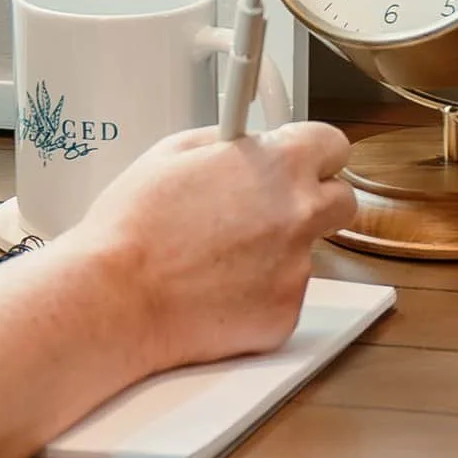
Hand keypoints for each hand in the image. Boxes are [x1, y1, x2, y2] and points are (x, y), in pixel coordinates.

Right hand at [72, 121, 358, 379]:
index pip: (333, 144)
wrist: (116, 298)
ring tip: (214, 257)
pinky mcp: (286, 315)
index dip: (312, 152)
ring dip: (274, 251)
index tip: (298, 160)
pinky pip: (282, 295)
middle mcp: (300, 215)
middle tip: (267, 209)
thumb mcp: (170, 153)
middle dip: (311, 201)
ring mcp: (297, 269)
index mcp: (277, 166)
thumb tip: (242, 146)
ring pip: (305, 252)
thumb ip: (223, 143)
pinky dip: (257, 293)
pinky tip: (213, 289)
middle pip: (341, 201)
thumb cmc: (132, 228)